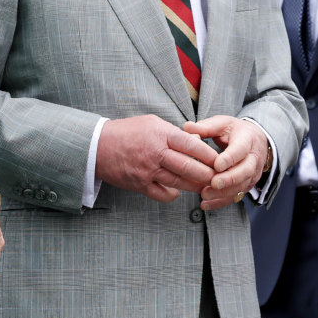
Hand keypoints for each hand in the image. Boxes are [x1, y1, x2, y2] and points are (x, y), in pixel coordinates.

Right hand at [96, 115, 219, 202]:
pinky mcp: (140, 185)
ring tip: (206, 186)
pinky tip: (178, 190)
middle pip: (188, 167)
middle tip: (218, 177)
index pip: (191, 145)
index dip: (208, 154)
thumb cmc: (128, 131)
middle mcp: (156, 153)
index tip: (219, 160)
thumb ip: (174, 133)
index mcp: (161, 135)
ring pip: (178, 182)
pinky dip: (173, 194)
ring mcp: (147, 171)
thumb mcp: (152, 123)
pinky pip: (163, 194)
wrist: (98, 146)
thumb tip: (196, 140)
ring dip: (194, 186)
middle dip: (206, 174)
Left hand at [183, 116, 269, 210]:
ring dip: (223, 193)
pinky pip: (236, 196)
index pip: (241, 149)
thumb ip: (205, 127)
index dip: (230, 158)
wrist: (255, 141)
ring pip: (241, 186)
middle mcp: (253, 158)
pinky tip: (206, 205)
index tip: (217, 165)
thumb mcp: (222, 124)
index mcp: (247, 139)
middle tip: (213, 183)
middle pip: (245, 170)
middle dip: (229, 179)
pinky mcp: (247, 185)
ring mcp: (252, 173)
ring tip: (204, 195)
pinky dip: (221, 202)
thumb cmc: (234, 131)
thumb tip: (187, 127)